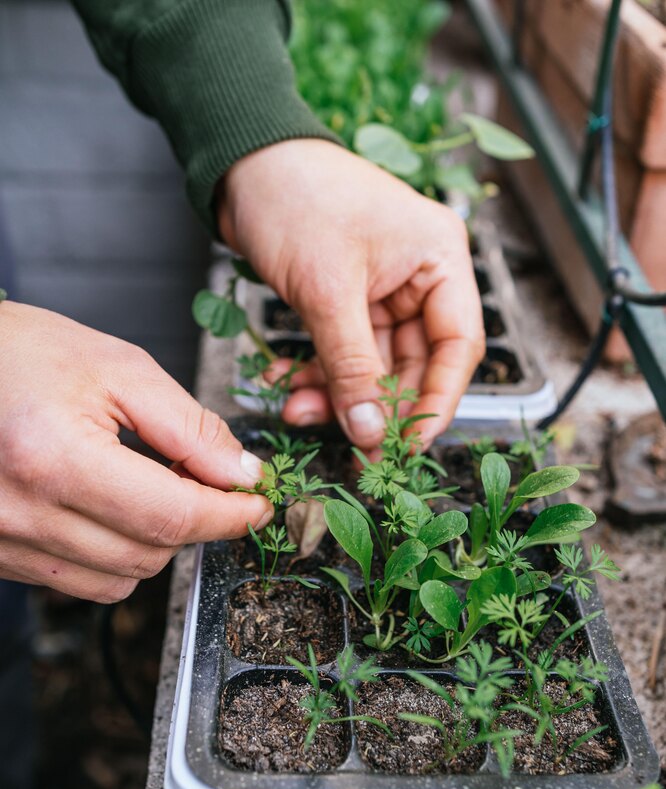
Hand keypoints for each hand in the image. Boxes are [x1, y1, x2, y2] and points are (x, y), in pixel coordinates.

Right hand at [0, 303, 271, 601]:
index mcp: (53, 457)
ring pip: (121, 579)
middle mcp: (22, 512)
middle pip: (151, 553)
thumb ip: (188, 425)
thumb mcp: (117, 368)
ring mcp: (4, 541)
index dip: (228, 515)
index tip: (256, 504)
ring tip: (151, 488)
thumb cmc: (16, 354)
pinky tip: (113, 509)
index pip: (171, 516)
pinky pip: (81, 581)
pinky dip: (115, 553)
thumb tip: (239, 471)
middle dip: (195, 522)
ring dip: (156, 541)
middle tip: (203, 479)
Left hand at [219, 139, 484, 449]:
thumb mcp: (328, 291)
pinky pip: (343, 353)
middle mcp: (421, 277)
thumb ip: (353, 367)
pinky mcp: (347, 300)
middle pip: (415, 364)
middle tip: (351, 449)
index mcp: (440, 260)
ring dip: (338, 395)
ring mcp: (384, 290)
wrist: (240, 164)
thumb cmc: (295, 200)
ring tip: (299, 413)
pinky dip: (318, 374)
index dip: (437, 402)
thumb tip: (372, 433)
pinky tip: (287, 387)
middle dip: (376, 406)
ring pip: (373, 365)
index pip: (458, 347)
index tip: (407, 446)